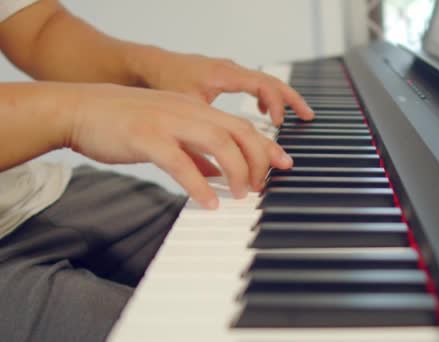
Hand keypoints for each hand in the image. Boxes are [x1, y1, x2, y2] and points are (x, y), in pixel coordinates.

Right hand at [56, 82, 292, 208]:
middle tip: (262, 185)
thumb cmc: (125, 123)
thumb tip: (219, 174)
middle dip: (259, 159)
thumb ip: (196, 152)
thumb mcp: (169, 132)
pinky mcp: (147, 137)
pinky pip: (181, 162)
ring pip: (218, 141)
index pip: (242, 125)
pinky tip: (210, 202)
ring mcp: (169, 121)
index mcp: (196, 109)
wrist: (81, 109)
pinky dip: (200, 184)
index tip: (283, 164)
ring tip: (242, 194)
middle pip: (239, 131)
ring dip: (237, 170)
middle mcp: (189, 111)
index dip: (266, 146)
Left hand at [128, 47, 314, 124]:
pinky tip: (263, 113)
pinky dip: (264, 97)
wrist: (143, 65)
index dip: (275, 105)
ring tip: (295, 118)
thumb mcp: (184, 110)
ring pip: (264, 83)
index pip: (263, 84)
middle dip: (291, 101)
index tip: (278, 125)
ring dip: (281, 100)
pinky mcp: (223, 77)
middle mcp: (230, 69)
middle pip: (272, 82)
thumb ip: (204, 137)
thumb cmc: (161, 83)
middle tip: (308, 117)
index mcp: (224, 74)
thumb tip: (217, 172)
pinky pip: (253, 84)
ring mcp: (228, 71)